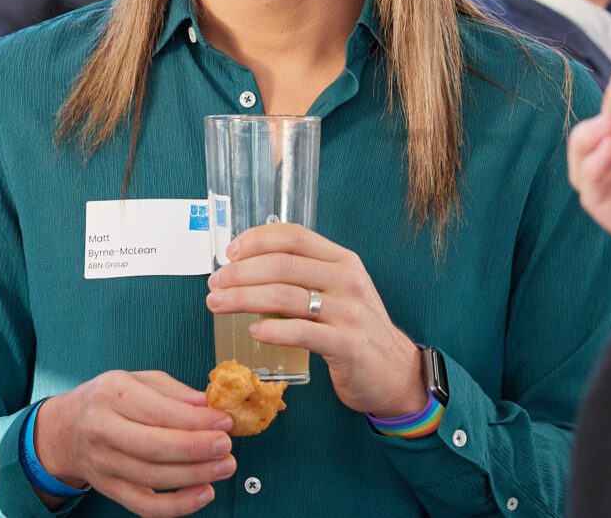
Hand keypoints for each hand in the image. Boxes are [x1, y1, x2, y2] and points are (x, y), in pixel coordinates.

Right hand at [35, 370, 233, 516]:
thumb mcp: (136, 380)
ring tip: (224, 467)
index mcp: (112, 393)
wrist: (65, 429)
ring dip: (196, 475)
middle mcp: (103, 429)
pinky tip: (203, 493)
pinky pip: (145, 506)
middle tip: (227, 446)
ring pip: (154, 477)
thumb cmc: (106, 400)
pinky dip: (178, 505)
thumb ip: (174, 392)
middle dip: (197, 449)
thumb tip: (208, 405)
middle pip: (154, 446)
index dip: (196, 420)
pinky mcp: (110, 489)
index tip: (224, 422)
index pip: (159, 411)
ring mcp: (104, 463)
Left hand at [206, 224, 421, 416]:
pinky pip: (301, 332)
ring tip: (218, 304)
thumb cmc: (356, 330)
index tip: (229, 252)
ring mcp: (349, 312)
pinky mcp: (347, 345)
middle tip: (214, 283)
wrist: (395, 373)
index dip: (257, 239)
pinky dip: (271, 329)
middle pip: (283, 264)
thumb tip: (247, 269)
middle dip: (240, 272)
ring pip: (285, 295)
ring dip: (243, 298)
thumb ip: (304, 277)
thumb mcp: (338, 292)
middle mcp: (347, 280)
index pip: (294, 236)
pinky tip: (253, 331)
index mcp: (343, 261)